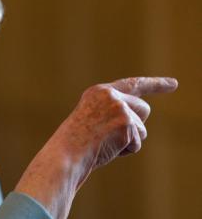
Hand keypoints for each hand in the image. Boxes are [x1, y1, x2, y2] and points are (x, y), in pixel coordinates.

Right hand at [60, 77, 177, 170]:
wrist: (66, 154)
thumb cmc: (75, 143)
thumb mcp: (92, 120)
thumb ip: (113, 114)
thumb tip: (138, 125)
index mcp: (98, 92)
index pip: (132, 84)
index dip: (155, 84)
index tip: (174, 84)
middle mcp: (110, 95)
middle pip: (143, 109)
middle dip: (136, 124)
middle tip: (113, 136)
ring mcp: (119, 108)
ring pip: (142, 128)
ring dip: (128, 140)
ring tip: (104, 143)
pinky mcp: (126, 123)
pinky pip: (136, 143)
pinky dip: (125, 150)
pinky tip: (107, 148)